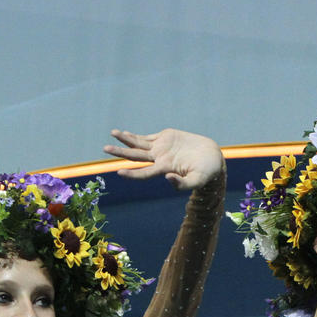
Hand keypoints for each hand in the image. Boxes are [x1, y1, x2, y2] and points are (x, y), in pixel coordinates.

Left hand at [103, 128, 224, 189]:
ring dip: (125, 140)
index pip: (144, 173)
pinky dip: (135, 136)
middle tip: (105, 149)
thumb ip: (183, 183)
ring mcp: (160, 148)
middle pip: (136, 156)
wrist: (212, 156)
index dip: (132, 174)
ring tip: (112, 133)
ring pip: (138, 144)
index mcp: (165, 169)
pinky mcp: (165, 138)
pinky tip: (123, 134)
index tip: (119, 172)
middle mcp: (159, 159)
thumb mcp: (198, 180)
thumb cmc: (206, 172)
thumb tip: (167, 178)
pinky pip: (146, 137)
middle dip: (121, 152)